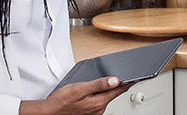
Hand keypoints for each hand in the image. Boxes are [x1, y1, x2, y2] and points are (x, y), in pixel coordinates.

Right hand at [19, 77, 134, 114]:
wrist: (50, 113)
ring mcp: (95, 113)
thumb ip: (98, 84)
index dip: (128, 81)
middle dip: (117, 84)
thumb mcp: (79, 88)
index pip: (118, 89)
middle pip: (113, 93)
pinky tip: (93, 90)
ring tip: (105, 81)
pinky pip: (98, 102)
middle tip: (122, 75)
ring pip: (105, 98)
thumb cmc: (61, 102)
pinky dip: (99, 95)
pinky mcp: (89, 113)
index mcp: (99, 102)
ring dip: (107, 89)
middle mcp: (99, 109)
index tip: (137, 76)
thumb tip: (115, 80)